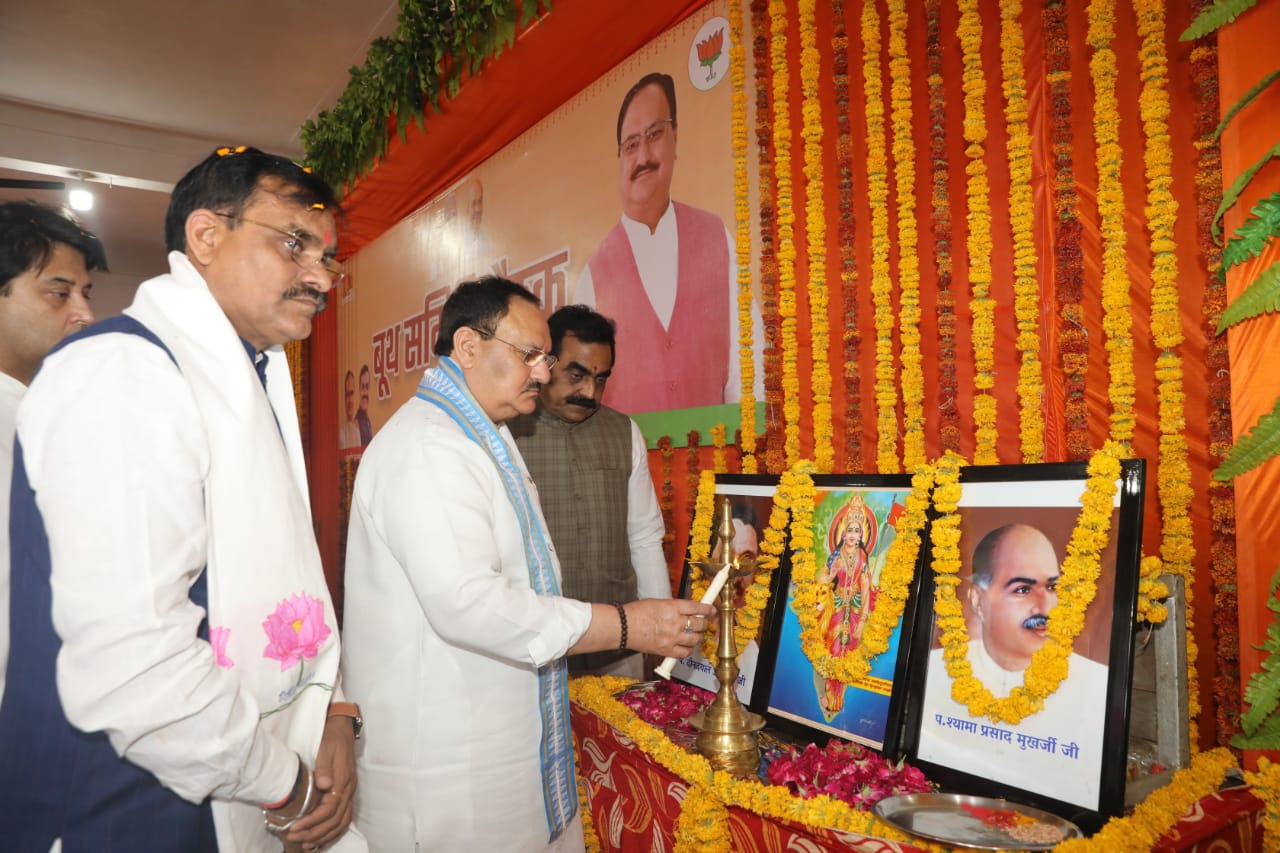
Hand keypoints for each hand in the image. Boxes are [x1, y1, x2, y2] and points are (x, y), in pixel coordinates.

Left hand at [286, 715, 356, 849]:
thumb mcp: (326, 747)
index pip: (330, 808)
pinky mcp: (347, 794)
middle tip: (295, 837)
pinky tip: (321, 838)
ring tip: (306, 844)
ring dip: (324, 836)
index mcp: (343, 779)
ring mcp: (350, 792)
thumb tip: (324, 785)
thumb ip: (325, 766)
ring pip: (341, 822)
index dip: (312, 821)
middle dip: (314, 832)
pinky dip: (333, 832)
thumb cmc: (331, 738)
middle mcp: (349, 789)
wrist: (342, 729)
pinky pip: (344, 819)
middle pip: (335, 820)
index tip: (295, 827)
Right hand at [623, 598, 715, 658]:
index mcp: (673, 607)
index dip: (707, 609)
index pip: (697, 608)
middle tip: (703, 624)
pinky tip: (685, 646)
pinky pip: (685, 653)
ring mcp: (672, 638)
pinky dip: (687, 650)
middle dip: (704, 624)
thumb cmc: (636, 612)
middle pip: (699, 624)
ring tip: (694, 635)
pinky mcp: (667, 650)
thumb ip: (674, 607)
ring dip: (697, 637)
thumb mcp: (658, 602)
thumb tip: (687, 611)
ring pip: (695, 639)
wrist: (623, 627)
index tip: (711, 610)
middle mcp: (675, 622)